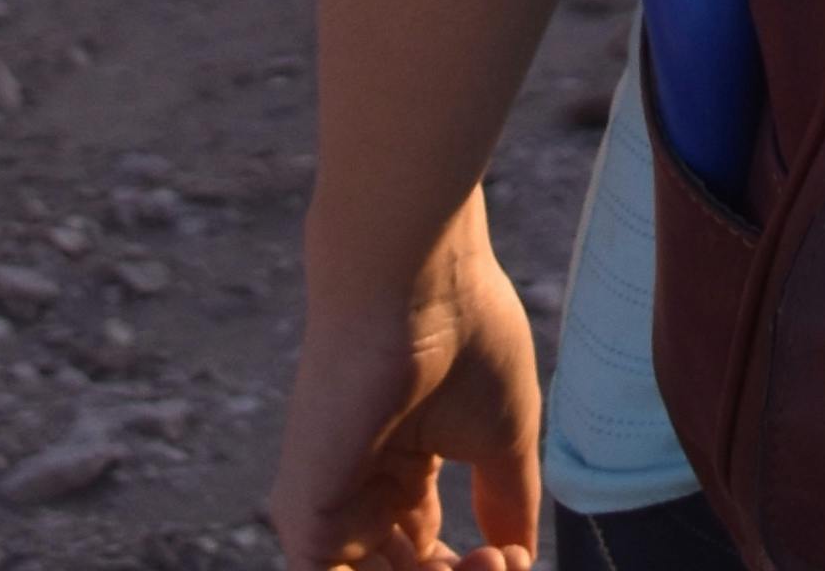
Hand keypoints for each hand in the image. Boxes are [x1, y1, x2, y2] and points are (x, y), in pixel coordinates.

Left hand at [273, 204, 543, 570]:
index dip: (472, 569)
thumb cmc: (465, 335)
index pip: (424, 555)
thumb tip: (518, 557)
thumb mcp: (504, 436)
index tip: (511, 556)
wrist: (417, 282)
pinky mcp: (305, 518)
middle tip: (499, 561)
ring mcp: (329, 507)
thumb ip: (509, 501)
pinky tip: (444, 564)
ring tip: (487, 561)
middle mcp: (360, 491)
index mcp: (400, 467)